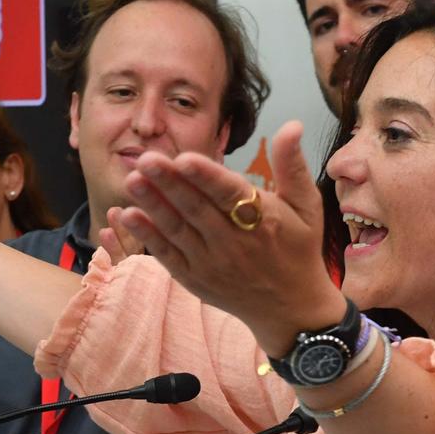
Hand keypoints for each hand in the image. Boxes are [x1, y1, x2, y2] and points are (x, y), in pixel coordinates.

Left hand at [105, 118, 343, 353]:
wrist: (291, 308)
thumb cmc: (299, 249)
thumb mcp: (306, 206)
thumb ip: (293, 165)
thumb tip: (292, 124)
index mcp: (262, 220)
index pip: (229, 194)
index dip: (205, 177)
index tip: (184, 158)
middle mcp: (234, 244)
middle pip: (196, 209)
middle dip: (169, 184)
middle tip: (145, 158)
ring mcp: (211, 263)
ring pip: (177, 230)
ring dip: (152, 205)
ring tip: (132, 180)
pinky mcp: (194, 279)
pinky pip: (166, 255)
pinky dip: (147, 235)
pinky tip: (127, 215)